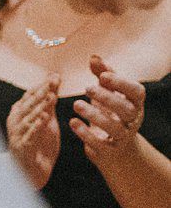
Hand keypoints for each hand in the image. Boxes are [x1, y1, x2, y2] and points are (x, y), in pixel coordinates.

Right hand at [6, 76, 62, 187]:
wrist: (28, 173)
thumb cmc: (37, 145)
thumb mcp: (46, 121)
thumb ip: (49, 103)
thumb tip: (54, 80)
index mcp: (20, 113)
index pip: (30, 96)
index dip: (42, 86)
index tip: (55, 76)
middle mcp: (16, 122)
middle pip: (29, 104)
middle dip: (41, 92)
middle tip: (53, 81)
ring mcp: (17, 135)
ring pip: (29, 118)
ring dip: (40, 106)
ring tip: (51, 97)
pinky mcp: (22, 148)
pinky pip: (29, 136)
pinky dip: (36, 126)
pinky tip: (43, 118)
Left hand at [73, 54, 146, 168]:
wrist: (116, 150)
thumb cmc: (112, 114)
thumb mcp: (109, 94)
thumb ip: (103, 75)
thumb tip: (93, 56)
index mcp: (135, 104)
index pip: (136, 92)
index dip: (122, 83)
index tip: (103, 75)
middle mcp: (133, 121)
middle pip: (126, 109)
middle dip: (107, 98)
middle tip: (87, 88)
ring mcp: (123, 137)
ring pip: (114, 127)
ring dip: (94, 115)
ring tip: (75, 104)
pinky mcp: (109, 151)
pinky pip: (99, 143)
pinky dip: (85, 133)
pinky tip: (72, 122)